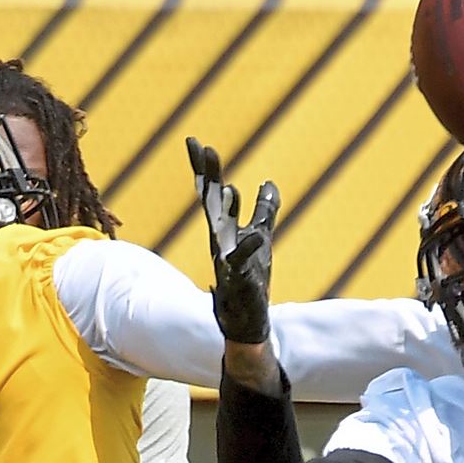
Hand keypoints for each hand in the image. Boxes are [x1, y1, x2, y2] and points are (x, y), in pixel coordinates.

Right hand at [186, 137, 279, 343]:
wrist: (246, 319)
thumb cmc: (250, 277)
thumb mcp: (261, 237)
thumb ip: (263, 210)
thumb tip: (268, 182)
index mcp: (222, 229)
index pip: (210, 193)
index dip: (204, 169)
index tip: (195, 142)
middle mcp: (219, 241)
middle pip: (210, 203)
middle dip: (207, 176)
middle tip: (202, 149)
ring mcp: (225, 260)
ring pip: (220, 230)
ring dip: (221, 208)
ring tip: (225, 184)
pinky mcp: (238, 280)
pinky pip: (241, 263)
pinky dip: (249, 248)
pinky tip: (257, 236)